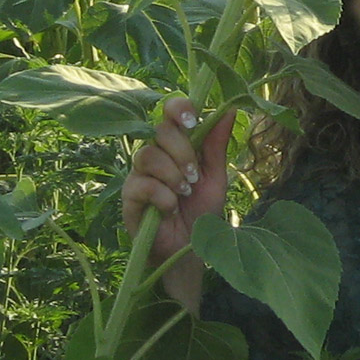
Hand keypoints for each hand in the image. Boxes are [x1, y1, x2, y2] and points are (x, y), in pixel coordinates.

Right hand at [121, 98, 234, 299]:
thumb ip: (217, 145)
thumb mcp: (215, 177)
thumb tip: (230, 109)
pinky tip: (171, 208)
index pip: (169, 112)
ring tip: (185, 192)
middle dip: (183, 151)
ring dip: (172, 174)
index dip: (179, 109)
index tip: (193, 121)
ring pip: (147, 155)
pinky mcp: (128, 198)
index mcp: (175, 145)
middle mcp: (154, 154)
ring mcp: (138, 175)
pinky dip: (163, 196)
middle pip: (159, 131)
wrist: (190, 250)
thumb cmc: (201, 211)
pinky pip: (142, 184)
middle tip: (194, 176)